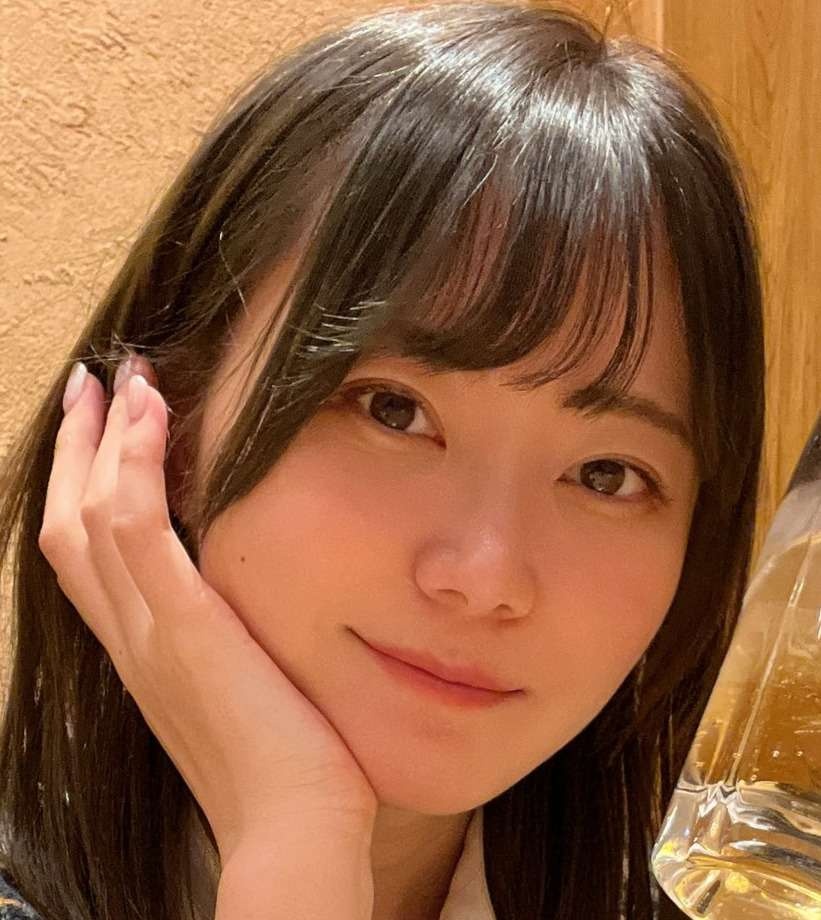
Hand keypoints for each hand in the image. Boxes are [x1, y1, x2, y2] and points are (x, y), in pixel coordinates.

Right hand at [38, 356, 377, 862]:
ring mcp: (149, 631)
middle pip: (70, 524)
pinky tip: (149, 413)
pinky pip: (136, 526)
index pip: (89, 557)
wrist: (294, 830)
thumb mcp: (244, 693)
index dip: (84, 489)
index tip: (105, 433)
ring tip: (124, 379)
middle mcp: (129, 639)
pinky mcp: (185, 624)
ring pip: (90, 514)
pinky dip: (131, 463)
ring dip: (103, 438)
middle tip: (95, 387)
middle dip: (80, 450)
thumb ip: (229, 646)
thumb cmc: (286, 767)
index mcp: (143, 654)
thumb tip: (253, 606)